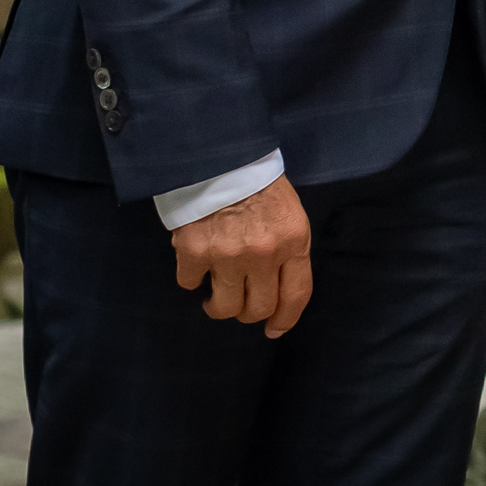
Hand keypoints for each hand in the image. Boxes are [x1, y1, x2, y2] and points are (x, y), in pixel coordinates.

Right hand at [173, 176, 312, 336]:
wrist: (219, 155)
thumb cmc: (258, 181)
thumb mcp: (287, 212)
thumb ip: (286, 248)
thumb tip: (276, 285)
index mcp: (293, 241)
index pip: (296, 294)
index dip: (286, 319)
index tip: (274, 330)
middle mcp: (264, 254)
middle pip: (259, 308)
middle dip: (249, 313)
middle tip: (240, 305)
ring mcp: (228, 256)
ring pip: (225, 307)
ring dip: (218, 306)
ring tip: (214, 295)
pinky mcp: (194, 253)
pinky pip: (189, 283)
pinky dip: (191, 278)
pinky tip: (195, 264)